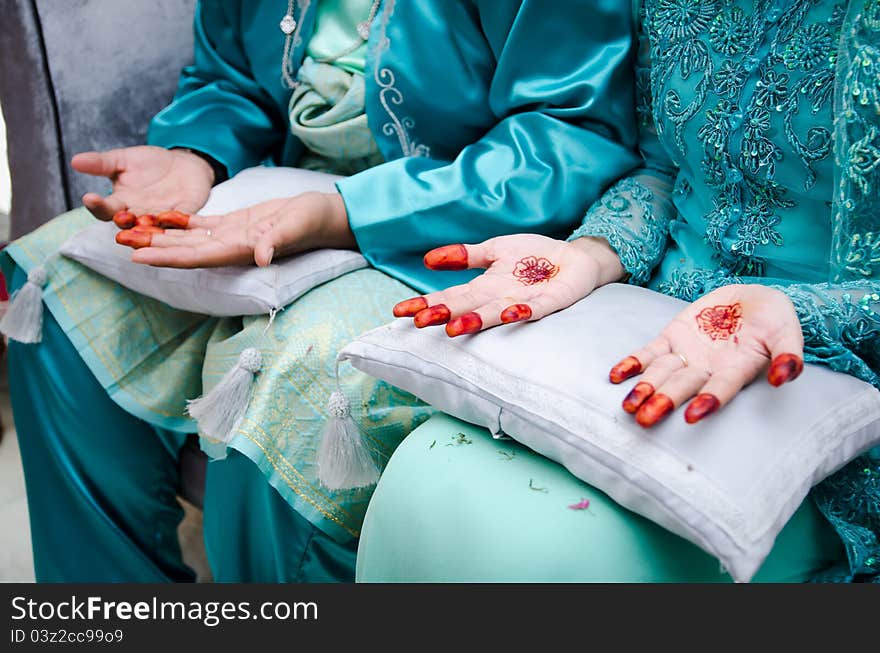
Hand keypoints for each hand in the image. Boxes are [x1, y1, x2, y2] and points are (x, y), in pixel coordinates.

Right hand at [71, 146, 214, 220]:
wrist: (182, 162)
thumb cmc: (150, 164)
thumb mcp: (123, 159)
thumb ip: (101, 163)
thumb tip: (75, 161)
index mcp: (122, 203)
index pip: (105, 209)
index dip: (97, 205)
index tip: (89, 197)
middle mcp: (140, 215)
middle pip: (128, 224)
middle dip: (124, 221)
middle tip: (120, 216)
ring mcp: (162, 218)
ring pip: (153, 228)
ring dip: (149, 228)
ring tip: (143, 223)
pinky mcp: (186, 215)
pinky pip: (181, 221)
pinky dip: (177, 220)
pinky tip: (173, 217)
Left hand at [127, 192, 353, 267]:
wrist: (324, 215)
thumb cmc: (312, 221)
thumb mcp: (295, 227)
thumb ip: (278, 241)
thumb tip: (262, 257)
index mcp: (241, 250)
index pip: (197, 257)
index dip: (168, 259)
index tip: (139, 259)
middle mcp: (230, 247)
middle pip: (184, 250)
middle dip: (153, 248)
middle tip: (119, 242)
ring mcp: (231, 235)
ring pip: (188, 238)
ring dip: (160, 236)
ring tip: (130, 230)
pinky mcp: (235, 223)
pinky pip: (201, 224)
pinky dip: (180, 222)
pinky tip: (159, 216)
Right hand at [392, 235, 625, 335]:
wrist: (574, 259)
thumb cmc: (533, 257)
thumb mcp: (494, 249)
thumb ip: (464, 255)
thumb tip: (428, 260)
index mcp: (483, 287)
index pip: (449, 296)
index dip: (426, 303)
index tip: (400, 312)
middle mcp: (499, 298)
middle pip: (467, 307)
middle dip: (444, 315)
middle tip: (421, 324)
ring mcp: (523, 302)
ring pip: (495, 313)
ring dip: (476, 321)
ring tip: (455, 329)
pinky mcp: (549, 302)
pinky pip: (535, 309)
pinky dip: (522, 312)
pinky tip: (512, 314)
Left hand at [608, 284, 803, 426]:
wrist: (751, 299)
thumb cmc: (774, 318)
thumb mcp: (787, 331)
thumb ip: (788, 353)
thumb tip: (785, 376)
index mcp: (737, 369)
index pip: (721, 387)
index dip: (708, 400)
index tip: (692, 416)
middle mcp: (708, 367)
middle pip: (683, 386)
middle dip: (664, 402)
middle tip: (644, 420)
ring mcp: (687, 354)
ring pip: (662, 374)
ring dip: (644, 389)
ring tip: (629, 406)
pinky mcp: (671, 337)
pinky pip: (649, 353)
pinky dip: (632, 363)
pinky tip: (616, 375)